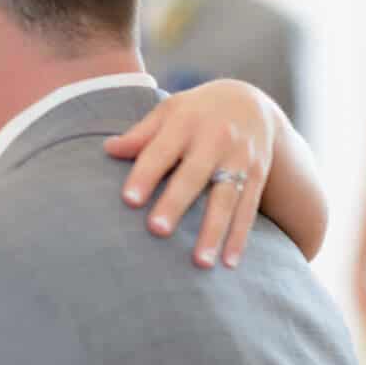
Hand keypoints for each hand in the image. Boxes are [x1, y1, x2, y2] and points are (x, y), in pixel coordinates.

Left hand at [105, 79, 275, 267]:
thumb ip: (141, 134)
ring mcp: (240, 158)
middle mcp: (216, 139)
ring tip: (199, 262)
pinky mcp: (258, 175)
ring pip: (226, 198)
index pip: (160, 150)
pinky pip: (248, 208)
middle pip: (194, 175)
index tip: (128, 200)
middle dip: (176, 203)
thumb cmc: (195, 112)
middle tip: (156, 230)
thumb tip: (108, 149)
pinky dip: (239, 237)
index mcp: (186, 122)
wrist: (251, 101)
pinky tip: (228, 263)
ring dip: (213, 231)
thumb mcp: (169, 111)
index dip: (145, 174)